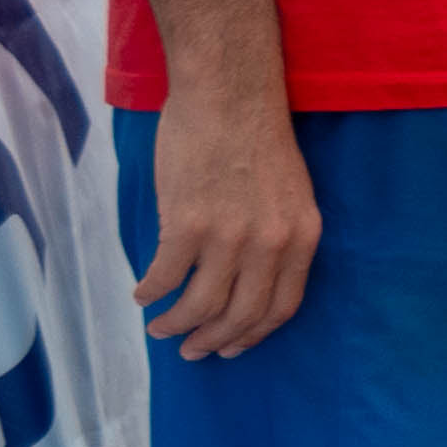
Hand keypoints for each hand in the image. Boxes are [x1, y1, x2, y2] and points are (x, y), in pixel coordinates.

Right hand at [137, 86, 319, 357]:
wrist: (229, 94)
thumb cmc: (256, 137)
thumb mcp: (290, 193)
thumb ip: (276, 235)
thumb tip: (248, 277)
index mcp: (303, 236)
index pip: (282, 306)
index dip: (254, 334)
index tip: (233, 347)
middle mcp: (272, 243)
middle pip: (242, 314)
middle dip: (215, 341)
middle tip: (192, 351)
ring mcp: (230, 235)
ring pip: (201, 304)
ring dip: (177, 324)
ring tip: (161, 328)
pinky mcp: (187, 223)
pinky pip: (164, 276)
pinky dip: (150, 292)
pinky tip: (142, 294)